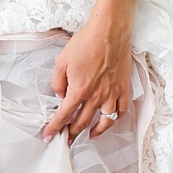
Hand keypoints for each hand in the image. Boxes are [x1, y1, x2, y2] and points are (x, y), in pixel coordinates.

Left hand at [43, 10, 131, 141]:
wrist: (109, 32)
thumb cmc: (86, 44)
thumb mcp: (61, 62)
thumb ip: (57, 82)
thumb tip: (60, 95)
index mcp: (79, 90)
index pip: (64, 116)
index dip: (54, 128)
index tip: (49, 136)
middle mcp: (96, 97)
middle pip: (82, 122)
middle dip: (72, 134)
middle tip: (66, 139)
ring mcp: (112, 94)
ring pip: (105, 122)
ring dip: (96, 132)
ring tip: (90, 136)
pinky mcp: (123, 88)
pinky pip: (121, 110)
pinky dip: (115, 119)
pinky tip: (109, 120)